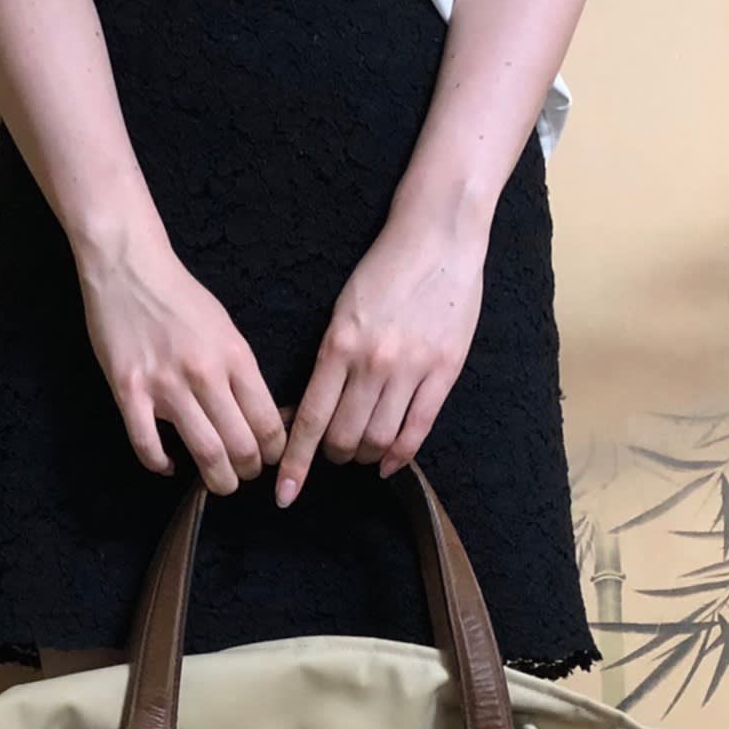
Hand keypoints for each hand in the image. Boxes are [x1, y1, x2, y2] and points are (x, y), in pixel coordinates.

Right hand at [75, 230, 287, 495]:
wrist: (129, 266)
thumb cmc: (179, 297)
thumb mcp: (225, 328)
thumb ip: (241, 370)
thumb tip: (261, 414)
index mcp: (235, 356)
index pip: (268, 422)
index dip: (275, 452)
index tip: (270, 459)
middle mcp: (205, 373)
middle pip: (240, 445)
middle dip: (248, 471)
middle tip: (245, 476)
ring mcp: (165, 385)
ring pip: (204, 452)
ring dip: (217, 479)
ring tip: (219, 483)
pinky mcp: (129, 391)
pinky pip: (147, 445)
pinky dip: (160, 465)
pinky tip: (168, 466)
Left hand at [274, 214, 487, 506]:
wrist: (437, 235)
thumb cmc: (383, 271)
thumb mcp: (342, 312)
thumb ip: (329, 361)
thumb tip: (310, 411)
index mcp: (338, 345)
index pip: (309, 419)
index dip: (295, 462)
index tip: (283, 493)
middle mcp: (372, 362)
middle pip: (344, 437)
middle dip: (335, 456)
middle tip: (335, 453)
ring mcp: (411, 368)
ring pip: (380, 439)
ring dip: (366, 456)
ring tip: (363, 452)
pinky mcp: (444, 369)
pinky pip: (418, 429)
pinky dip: (400, 455)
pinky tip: (389, 463)